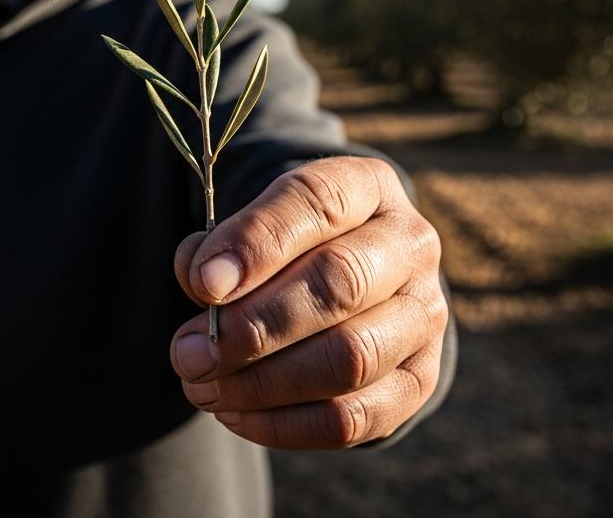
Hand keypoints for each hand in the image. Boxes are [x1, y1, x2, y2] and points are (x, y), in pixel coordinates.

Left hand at [169, 156, 447, 448]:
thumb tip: (203, 280)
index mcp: (368, 187)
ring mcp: (424, 315)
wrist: (351, 284)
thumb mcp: (255, 225)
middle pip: (341, 284)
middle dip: (253, 326)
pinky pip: (355, 417)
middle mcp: (411, 245)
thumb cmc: (289, 248)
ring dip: (264, 382)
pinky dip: (285, 425)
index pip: (318, 201)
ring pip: (351, 358)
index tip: (203, 283)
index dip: (257, 243)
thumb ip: (222, 244)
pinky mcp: (419, 380)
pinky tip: (235, 415)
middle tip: (188, 353)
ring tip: (203, 387)